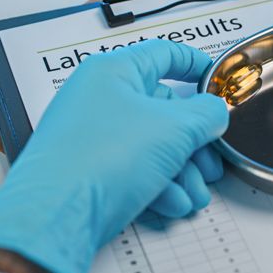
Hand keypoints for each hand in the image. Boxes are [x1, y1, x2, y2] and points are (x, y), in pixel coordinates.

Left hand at [0, 40, 229, 272]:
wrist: (55, 218)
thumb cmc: (102, 160)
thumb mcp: (174, 129)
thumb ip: (206, 114)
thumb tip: (214, 112)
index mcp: (113, 73)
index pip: (163, 54)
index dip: (196, 64)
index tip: (217, 80)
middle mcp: (97, 100)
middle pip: (162, 111)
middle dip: (194, 142)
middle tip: (212, 162)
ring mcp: (89, 137)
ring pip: (150, 147)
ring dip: (181, 172)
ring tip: (195, 195)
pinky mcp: (85, 172)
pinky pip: (131, 171)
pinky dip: (157, 187)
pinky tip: (172, 205)